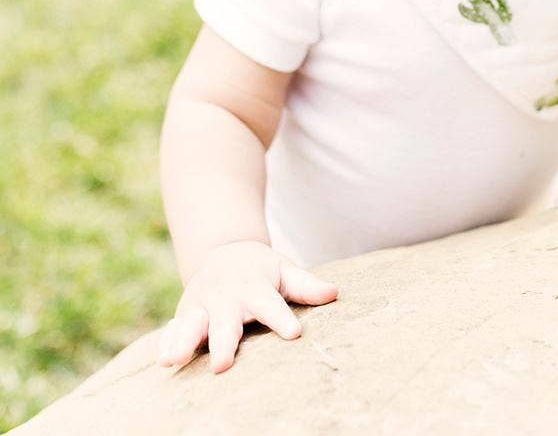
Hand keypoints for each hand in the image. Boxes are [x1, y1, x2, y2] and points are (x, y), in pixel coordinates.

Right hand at [157, 240, 339, 373]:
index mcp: (255, 289)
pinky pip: (173, 331)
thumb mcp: (285, 272)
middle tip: (223, 365)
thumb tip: (335, 293)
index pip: (271, 305)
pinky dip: (167, 343)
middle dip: (223, 343)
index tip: (294, 334)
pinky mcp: (184, 316)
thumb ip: (307, 286)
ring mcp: (202, 307)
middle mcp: (226, 299)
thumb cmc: (262, 272)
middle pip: (226, 322)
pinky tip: (162, 360)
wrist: (225, 252)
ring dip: (184, 342)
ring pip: (192, 326)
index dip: (282, 319)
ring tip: (174, 360)